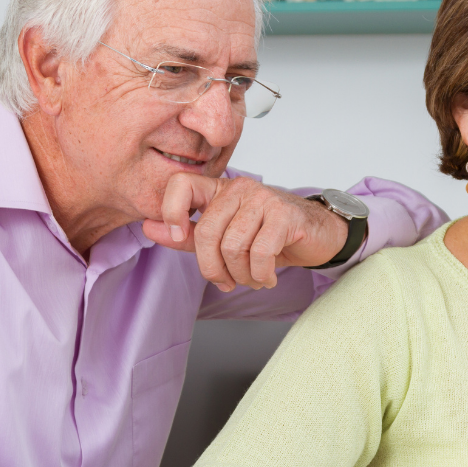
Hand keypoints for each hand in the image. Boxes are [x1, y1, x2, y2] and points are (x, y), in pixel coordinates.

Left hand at [142, 174, 349, 290]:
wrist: (318, 233)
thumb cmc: (270, 235)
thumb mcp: (225, 237)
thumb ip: (187, 234)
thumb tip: (149, 227)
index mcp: (219, 190)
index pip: (181, 184)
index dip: (171, 211)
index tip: (181, 236)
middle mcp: (239, 189)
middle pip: (206, 231)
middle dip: (213, 268)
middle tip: (228, 282)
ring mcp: (263, 199)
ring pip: (233, 246)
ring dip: (241, 275)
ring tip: (253, 279)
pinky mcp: (284, 215)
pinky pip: (260, 252)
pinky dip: (261, 274)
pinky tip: (268, 277)